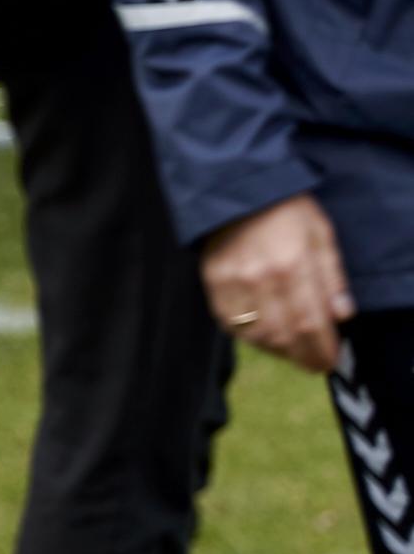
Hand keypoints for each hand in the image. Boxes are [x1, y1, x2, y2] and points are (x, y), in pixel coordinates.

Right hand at [203, 192, 354, 373]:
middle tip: (313, 364)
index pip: (310, 321)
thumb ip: (332, 276)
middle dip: (302, 355)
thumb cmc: (285, 210)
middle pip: (284, 333)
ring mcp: (232, 281)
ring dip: (277, 350)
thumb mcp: (320, 234)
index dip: (321, 347)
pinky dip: (249, 337)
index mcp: (292, 263)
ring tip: (292, 353)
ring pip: (256, 333)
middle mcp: (260, 276)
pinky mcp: (213, 281)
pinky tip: (263, 337)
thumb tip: (341, 314)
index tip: (329, 360)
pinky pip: (230, 322)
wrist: (237, 189)